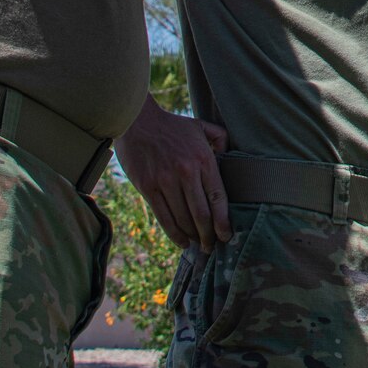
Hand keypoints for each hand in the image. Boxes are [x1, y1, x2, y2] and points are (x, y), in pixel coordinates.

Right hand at [114, 98, 231, 250]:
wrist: (137, 122)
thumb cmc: (172, 126)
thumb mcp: (201, 126)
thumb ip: (220, 139)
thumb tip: (229, 156)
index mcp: (203, 159)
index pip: (218, 197)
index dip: (223, 221)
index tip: (227, 235)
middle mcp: (186, 172)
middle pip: (201, 213)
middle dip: (209, 235)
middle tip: (212, 246)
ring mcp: (165, 181)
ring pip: (183, 218)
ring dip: (193, 236)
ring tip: (198, 245)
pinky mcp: (148, 187)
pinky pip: (164, 217)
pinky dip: (174, 234)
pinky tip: (182, 242)